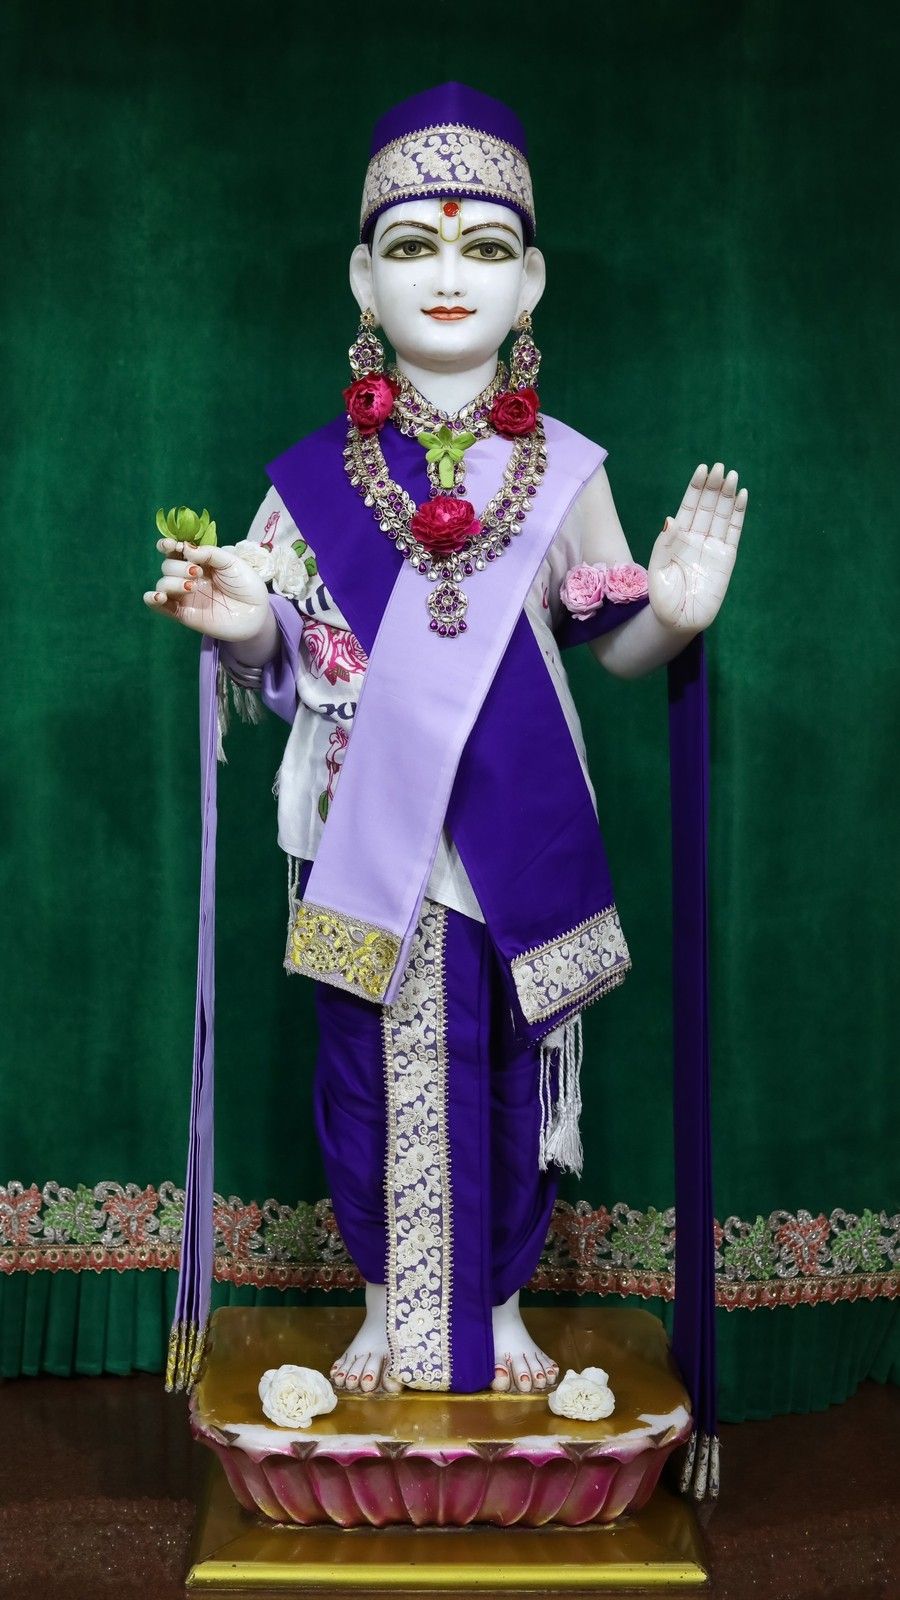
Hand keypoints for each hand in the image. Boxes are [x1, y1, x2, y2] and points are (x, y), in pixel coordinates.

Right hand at [143, 539, 270, 641]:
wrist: (256, 614)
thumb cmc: (246, 586)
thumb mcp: (232, 562)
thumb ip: (209, 553)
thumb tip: (185, 549)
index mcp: (199, 561)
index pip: (175, 550)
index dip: (168, 545)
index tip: (171, 544)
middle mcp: (188, 576)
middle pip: (168, 566)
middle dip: (178, 566)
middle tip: (197, 572)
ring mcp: (185, 595)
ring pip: (163, 583)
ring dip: (172, 582)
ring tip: (192, 587)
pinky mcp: (183, 613)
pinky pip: (159, 607)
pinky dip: (153, 599)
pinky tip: (159, 596)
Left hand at [648, 463, 747, 630]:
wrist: (678, 621)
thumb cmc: (663, 599)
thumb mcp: (657, 570)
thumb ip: (664, 545)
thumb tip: (671, 519)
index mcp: (678, 538)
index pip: (689, 507)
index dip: (695, 488)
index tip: (702, 469)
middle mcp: (697, 538)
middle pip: (707, 506)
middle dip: (713, 486)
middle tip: (720, 467)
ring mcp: (713, 547)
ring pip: (722, 515)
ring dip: (727, 495)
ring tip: (732, 475)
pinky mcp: (727, 558)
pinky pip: (734, 532)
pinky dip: (739, 514)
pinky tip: (742, 495)